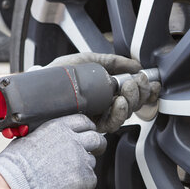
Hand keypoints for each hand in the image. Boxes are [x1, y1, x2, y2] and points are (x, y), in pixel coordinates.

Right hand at [0, 114, 106, 188]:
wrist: (13, 187)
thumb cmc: (14, 167)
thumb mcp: (28, 139)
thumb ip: (46, 136)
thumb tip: (49, 140)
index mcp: (58, 127)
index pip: (83, 121)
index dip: (88, 128)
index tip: (89, 132)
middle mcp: (72, 140)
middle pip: (97, 139)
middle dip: (97, 145)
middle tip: (95, 150)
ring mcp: (80, 160)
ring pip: (91, 162)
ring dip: (83, 168)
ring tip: (66, 176)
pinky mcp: (84, 179)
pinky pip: (91, 180)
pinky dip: (83, 185)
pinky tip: (68, 187)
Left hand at [30, 52, 160, 132]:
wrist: (36, 89)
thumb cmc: (57, 75)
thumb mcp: (87, 60)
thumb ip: (112, 61)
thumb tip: (136, 64)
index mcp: (106, 90)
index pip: (133, 93)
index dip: (146, 90)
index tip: (153, 82)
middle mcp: (105, 105)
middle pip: (134, 104)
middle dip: (141, 92)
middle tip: (137, 82)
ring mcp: (99, 117)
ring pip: (126, 114)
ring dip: (132, 100)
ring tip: (128, 88)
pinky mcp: (91, 127)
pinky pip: (112, 124)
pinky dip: (119, 112)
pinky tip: (118, 101)